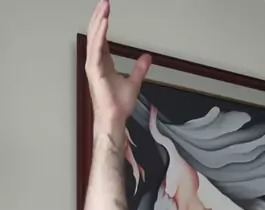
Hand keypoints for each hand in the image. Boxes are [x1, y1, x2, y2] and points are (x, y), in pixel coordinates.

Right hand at [85, 0, 151, 129]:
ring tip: (104, 6)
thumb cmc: (118, 106)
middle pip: (95, 34)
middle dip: (99, 16)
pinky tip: (104, 22)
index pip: (101, 37)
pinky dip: (100, 34)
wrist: (114, 119)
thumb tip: (147, 57)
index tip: (107, 10)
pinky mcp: (94, 70)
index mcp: (103, 63)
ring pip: (94, 37)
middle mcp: (96, 62)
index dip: (103, 23)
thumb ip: (139, 69)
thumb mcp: (133, 82)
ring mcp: (93, 66)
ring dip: (98, 20)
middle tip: (104, 2)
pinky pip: (96, 48)